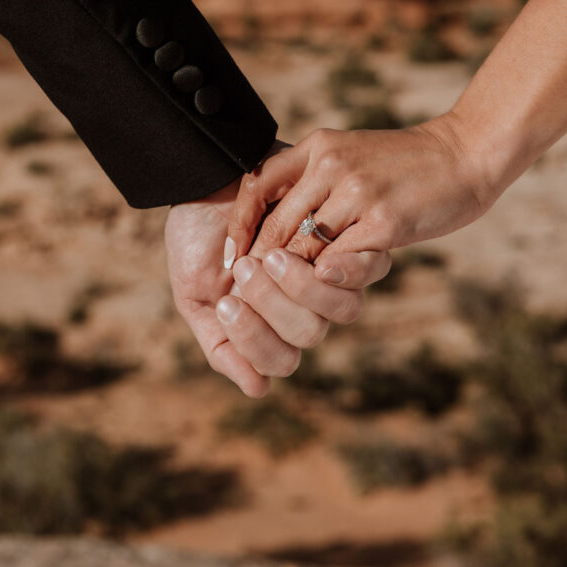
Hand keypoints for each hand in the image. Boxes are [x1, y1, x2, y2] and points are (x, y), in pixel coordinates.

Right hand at [166, 178, 391, 397]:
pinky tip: (324, 258)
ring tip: (272, 255)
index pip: (281, 360)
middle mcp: (305, 305)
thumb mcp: (195, 295)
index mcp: (269, 324)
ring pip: (343, 308)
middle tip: (246, 268)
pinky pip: (370, 268)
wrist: (210, 176)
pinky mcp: (350, 237)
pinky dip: (351, 270)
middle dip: (274, 304)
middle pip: (311, 332)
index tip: (226, 302)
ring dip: (305, 287)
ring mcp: (330, 272)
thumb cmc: (198, 235)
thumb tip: (259, 390)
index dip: (257, 339)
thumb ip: (221, 345)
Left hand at [225, 113, 494, 277]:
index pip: (257, 185)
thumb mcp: (350, 154)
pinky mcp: (384, 221)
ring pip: (305, 248)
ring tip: (278, 299)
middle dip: (259, 264)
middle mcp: (332, 165)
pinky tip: (323, 290)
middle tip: (245, 293)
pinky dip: (328, 280)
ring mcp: (358, 193)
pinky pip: (340, 262)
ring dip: (290, 278)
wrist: (462, 155)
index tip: (232, 257)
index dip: (238, 225)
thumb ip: (314, 180)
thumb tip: (275, 224)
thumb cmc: (404, 164)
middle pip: (276, 224)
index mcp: (318, 146)